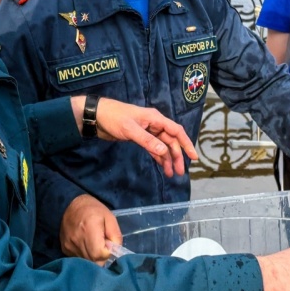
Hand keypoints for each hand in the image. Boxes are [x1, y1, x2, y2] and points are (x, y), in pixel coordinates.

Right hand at [60, 194, 121, 264]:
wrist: (71, 205)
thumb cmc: (93, 209)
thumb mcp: (110, 217)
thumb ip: (115, 236)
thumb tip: (115, 251)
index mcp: (89, 229)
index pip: (99, 254)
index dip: (107, 252)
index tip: (109, 244)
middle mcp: (76, 240)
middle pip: (93, 261)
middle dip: (102, 258)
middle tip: (104, 246)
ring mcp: (69, 246)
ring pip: (86, 262)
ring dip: (94, 258)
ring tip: (95, 245)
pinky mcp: (65, 249)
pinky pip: (79, 259)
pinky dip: (86, 256)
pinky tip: (86, 245)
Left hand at [72, 96, 197, 177]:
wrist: (96, 116)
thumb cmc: (113, 117)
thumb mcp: (130, 129)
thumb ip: (147, 140)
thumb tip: (164, 151)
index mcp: (155, 118)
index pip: (176, 131)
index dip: (186, 144)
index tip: (193, 157)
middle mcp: (154, 124)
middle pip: (171, 141)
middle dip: (176, 156)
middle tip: (179, 172)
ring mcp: (147, 131)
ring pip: (162, 146)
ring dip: (167, 159)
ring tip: (170, 174)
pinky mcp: (139, 138)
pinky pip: (153, 148)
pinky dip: (158, 157)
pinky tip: (162, 166)